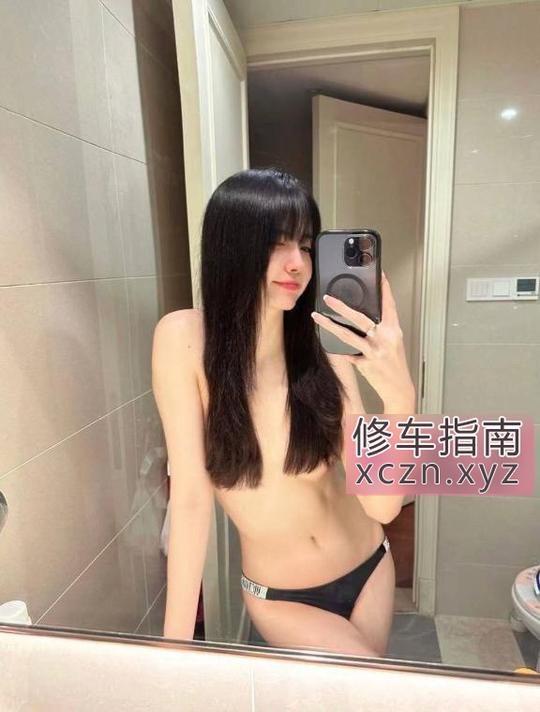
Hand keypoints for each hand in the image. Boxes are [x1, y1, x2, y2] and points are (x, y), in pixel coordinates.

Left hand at [311, 271, 414, 408]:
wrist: (398, 388)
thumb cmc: (395, 364)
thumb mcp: (393, 342)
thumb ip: (381, 328)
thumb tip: (364, 316)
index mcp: (393, 330)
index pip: (389, 305)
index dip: (384, 289)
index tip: (379, 275)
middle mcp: (384, 338)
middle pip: (360, 318)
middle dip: (342, 306)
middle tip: (328, 298)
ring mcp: (373, 351)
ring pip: (347, 334)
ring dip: (330, 325)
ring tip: (317, 316)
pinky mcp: (364, 363)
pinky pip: (347, 353)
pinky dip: (339, 349)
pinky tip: (328, 344)